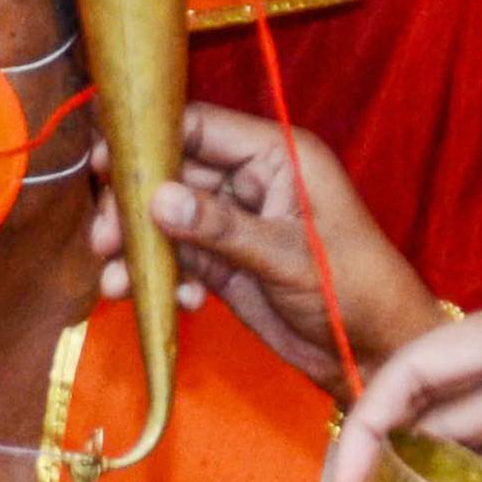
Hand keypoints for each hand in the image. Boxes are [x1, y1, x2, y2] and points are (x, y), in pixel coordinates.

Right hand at [88, 103, 451, 385]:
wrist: (379, 354)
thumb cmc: (357, 289)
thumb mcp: (290, 256)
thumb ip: (222, 228)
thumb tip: (157, 199)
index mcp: (277, 156)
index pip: (201, 127)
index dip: (149, 139)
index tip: (104, 164)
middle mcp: (252, 182)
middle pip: (172, 174)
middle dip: (133, 207)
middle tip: (103, 240)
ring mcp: (237, 224)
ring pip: (167, 221)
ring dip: (139, 250)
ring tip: (117, 282)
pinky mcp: (227, 264)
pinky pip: (179, 259)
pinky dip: (163, 279)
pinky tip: (174, 303)